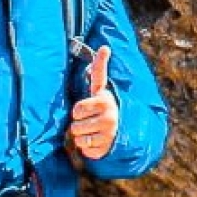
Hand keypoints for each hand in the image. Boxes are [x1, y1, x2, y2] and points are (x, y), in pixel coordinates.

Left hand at [66, 46, 116, 161]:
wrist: (122, 130)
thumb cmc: (103, 106)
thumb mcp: (101, 90)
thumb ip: (99, 70)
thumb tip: (104, 47)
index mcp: (104, 101)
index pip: (81, 105)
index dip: (81, 106)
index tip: (96, 76)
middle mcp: (108, 117)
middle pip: (75, 123)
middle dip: (78, 122)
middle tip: (88, 120)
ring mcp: (108, 134)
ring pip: (78, 137)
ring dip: (81, 135)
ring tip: (92, 130)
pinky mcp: (105, 149)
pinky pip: (84, 149)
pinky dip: (86, 147)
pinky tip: (96, 141)